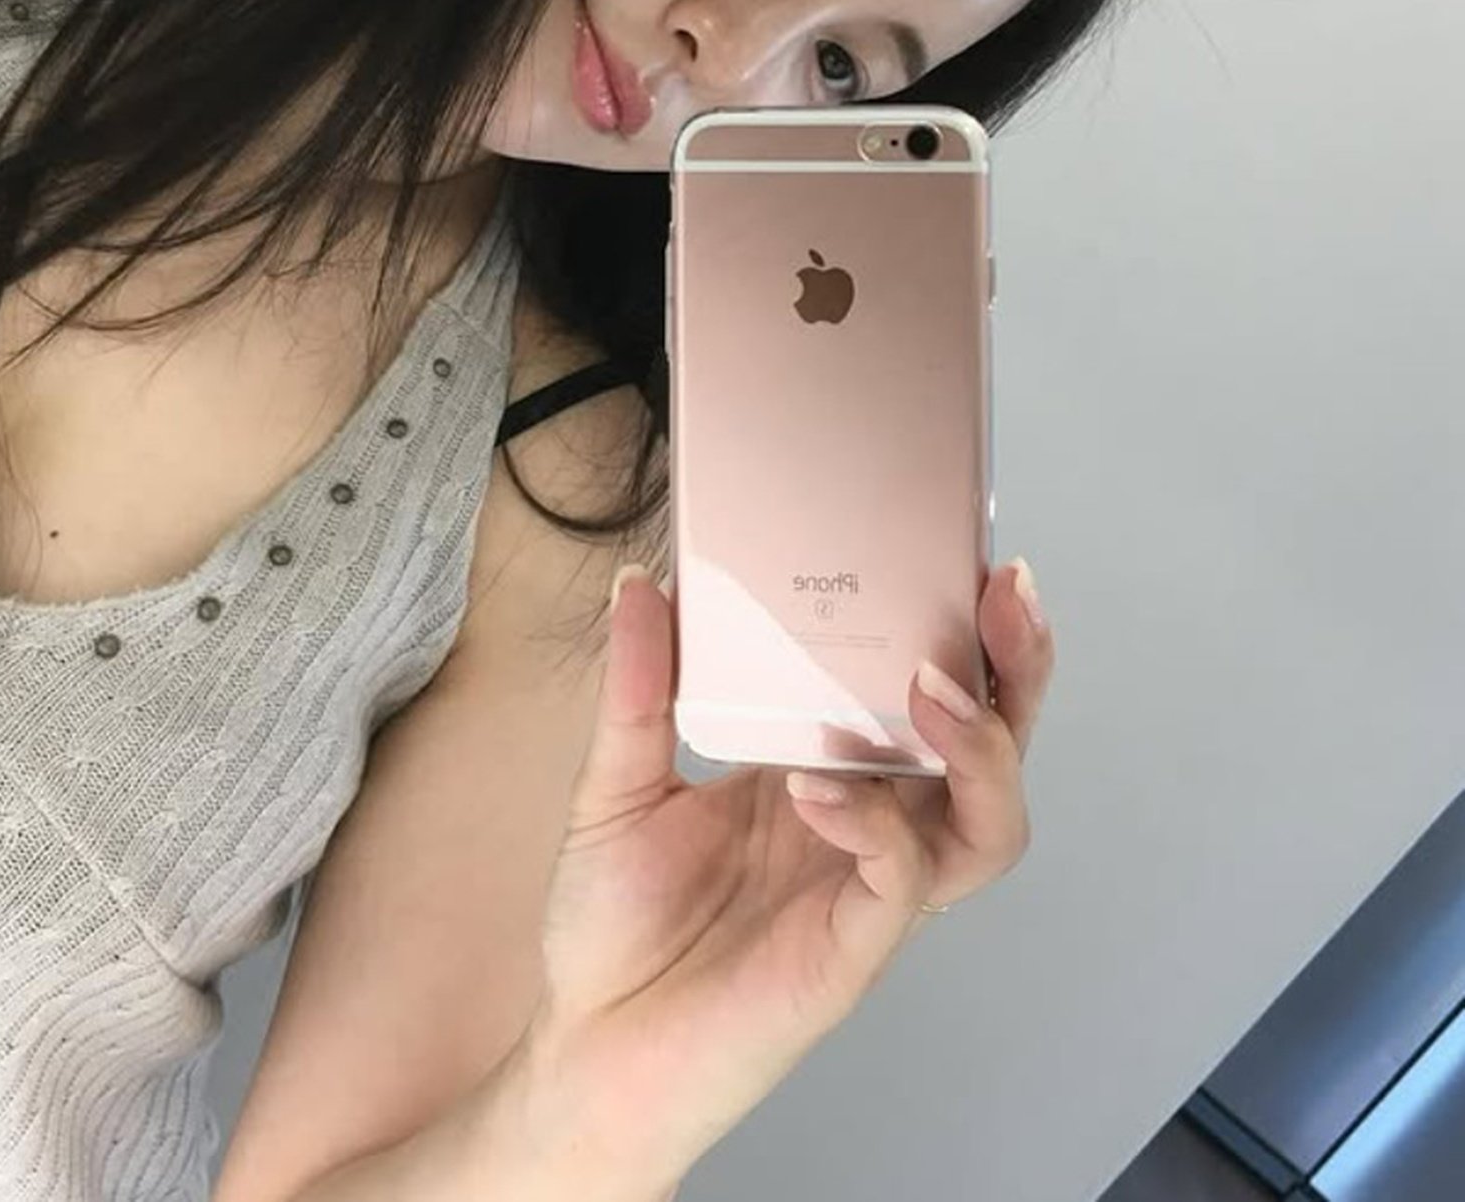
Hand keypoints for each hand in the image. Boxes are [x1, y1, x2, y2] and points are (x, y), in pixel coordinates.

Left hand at [514, 557, 1053, 1188]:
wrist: (585, 1050)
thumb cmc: (617, 926)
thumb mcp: (617, 780)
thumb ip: (640, 685)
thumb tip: (642, 584)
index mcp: (830, 770)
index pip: (930, 695)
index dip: (967, 632)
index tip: (964, 553)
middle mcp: (870, 825)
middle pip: (992, 747)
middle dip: (1018, 671)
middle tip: (1002, 598)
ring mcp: (869, 890)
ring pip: (987, 823)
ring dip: (981, 748)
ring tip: (934, 686)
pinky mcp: (851, 951)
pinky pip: (903, 882)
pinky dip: (878, 824)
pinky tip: (822, 786)